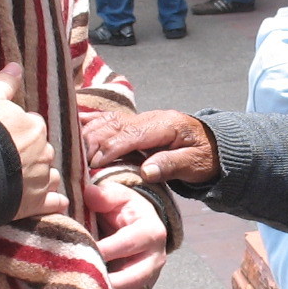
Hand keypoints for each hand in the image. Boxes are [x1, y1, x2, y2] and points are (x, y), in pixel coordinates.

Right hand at [0, 62, 67, 219]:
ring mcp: (41, 179)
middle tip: (8, 159)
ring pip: (50, 175)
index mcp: (34, 125)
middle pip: (42, 150)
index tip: (4, 135)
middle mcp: (44, 151)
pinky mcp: (36, 204)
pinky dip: (55, 202)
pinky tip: (52, 203)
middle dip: (30, 154)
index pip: (32, 124)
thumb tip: (16, 65)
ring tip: (23, 181)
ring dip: (42, 177)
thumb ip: (4, 83)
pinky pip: (54, 202)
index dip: (18, 130)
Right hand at [81, 108, 219, 186]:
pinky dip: (92, 125)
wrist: (214, 144)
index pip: (132, 134)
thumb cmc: (206, 157)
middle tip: (78, 162)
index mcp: (166, 125)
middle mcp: (150, 117)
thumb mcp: (195, 165)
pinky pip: (110, 120)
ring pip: (109, 121)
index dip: (111, 148)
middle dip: (94, 142)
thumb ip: (171, 165)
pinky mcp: (136, 123)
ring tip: (73, 153)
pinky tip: (75, 131)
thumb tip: (146, 171)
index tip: (94, 163)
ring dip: (90, 135)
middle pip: (115, 126)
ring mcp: (142, 118)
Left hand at [86, 179, 167, 288]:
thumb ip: (103, 194)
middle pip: (135, 277)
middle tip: (79, 280)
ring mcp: (151, 279)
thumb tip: (89, 194)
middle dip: (107, 281)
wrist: (134, 226)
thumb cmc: (121, 210)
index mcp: (152, 231)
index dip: (103, 250)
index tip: (78, 252)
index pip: (127, 243)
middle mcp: (157, 258)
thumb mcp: (115, 195)